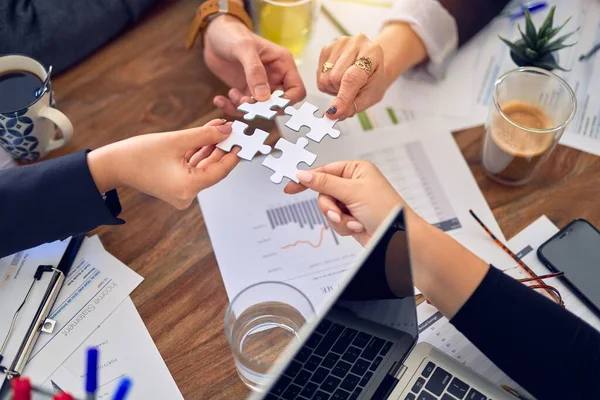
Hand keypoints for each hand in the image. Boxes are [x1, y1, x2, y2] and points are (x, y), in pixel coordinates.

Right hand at [87, 119, 239, 209]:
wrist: (113, 165)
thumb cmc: (137, 155)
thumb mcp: (176, 140)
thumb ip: (204, 135)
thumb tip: (226, 129)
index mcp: (188, 188)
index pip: (220, 171)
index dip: (233, 154)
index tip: (244, 140)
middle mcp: (187, 195)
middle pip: (213, 169)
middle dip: (222, 147)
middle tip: (233, 130)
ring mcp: (182, 192)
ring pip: (203, 167)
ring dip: (211, 148)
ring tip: (221, 128)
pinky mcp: (177, 186)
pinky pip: (193, 168)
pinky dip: (199, 153)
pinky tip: (207, 137)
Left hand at [204, 15, 305, 115]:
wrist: (213, 34)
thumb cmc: (232, 34)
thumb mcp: (244, 48)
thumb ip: (255, 71)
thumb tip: (263, 97)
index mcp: (283, 64)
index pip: (297, 90)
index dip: (287, 101)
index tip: (269, 105)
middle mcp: (275, 77)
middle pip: (278, 104)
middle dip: (262, 108)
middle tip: (245, 102)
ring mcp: (260, 86)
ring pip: (259, 109)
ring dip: (245, 108)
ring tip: (232, 94)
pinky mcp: (245, 91)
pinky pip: (242, 108)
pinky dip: (231, 107)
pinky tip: (220, 99)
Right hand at [284, 161, 403, 245]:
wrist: (397, 239)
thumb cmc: (386, 211)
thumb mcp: (352, 192)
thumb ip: (324, 183)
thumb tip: (303, 175)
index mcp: (356, 170)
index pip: (324, 171)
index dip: (307, 179)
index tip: (291, 187)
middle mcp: (353, 184)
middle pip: (323, 193)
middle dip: (331, 207)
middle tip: (340, 212)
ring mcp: (352, 202)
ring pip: (327, 209)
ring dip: (339, 218)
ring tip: (355, 221)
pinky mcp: (351, 218)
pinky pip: (335, 221)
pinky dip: (344, 226)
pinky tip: (358, 227)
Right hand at [317, 34, 386, 120]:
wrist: (372, 64)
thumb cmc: (373, 79)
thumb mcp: (371, 96)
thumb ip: (353, 106)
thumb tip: (334, 114)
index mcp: (372, 52)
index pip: (352, 77)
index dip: (342, 97)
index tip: (334, 112)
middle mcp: (355, 43)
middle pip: (334, 78)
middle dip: (340, 91)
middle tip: (350, 91)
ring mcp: (339, 43)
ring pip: (325, 77)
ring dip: (333, 87)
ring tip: (345, 83)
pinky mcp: (327, 48)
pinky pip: (319, 74)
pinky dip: (327, 82)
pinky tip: (338, 77)